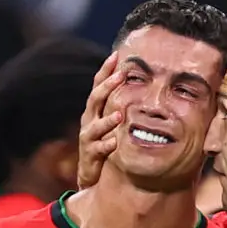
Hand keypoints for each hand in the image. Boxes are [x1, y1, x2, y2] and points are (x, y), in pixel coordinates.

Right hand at [78, 52, 124, 189]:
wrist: (92, 172)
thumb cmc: (104, 142)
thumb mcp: (110, 121)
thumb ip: (119, 105)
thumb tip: (138, 85)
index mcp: (95, 110)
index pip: (98, 85)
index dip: (105, 70)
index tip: (115, 55)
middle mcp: (89, 120)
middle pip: (95, 99)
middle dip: (107, 86)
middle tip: (121, 75)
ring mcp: (89, 137)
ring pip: (96, 125)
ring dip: (108, 119)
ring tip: (120, 114)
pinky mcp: (91, 154)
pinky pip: (99, 149)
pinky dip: (106, 145)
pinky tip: (115, 142)